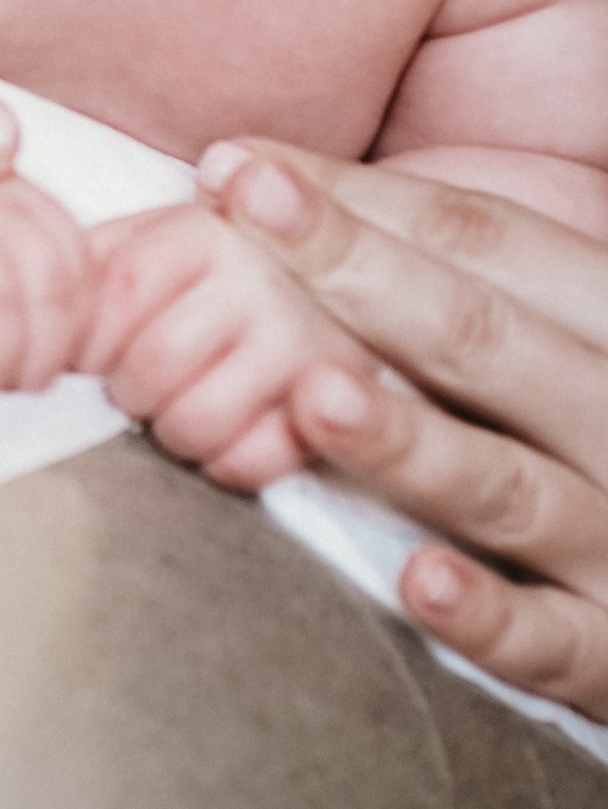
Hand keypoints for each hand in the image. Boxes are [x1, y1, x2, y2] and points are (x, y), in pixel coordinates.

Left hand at [79, 198, 376, 488]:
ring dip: (174, 432)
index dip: (86, 344)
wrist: (324, 296)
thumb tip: (20, 283)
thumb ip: (93, 257)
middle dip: (131, 392)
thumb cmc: (207, 278)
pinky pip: (252, 463)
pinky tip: (225, 436)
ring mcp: (304, 344)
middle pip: (150, 367)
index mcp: (204, 230)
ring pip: (195, 422)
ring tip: (180, 408)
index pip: (113, 300)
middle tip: (142, 387)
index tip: (90, 356)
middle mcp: (261, 278)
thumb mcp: (152, 242)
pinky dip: (224, 464)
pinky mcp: (333, 408)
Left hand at [197, 143, 607, 715]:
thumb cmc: (598, 439)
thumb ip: (465, 295)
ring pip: (510, 486)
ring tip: (314, 395)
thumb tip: (291, 213)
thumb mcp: (565, 345)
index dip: (360, 202)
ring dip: (413, 443)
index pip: (485, 242)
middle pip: (484, 337)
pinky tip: (419, 583)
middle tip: (250, 211)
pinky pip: (551, 639)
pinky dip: (489, 613)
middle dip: (361, 270)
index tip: (236, 170)